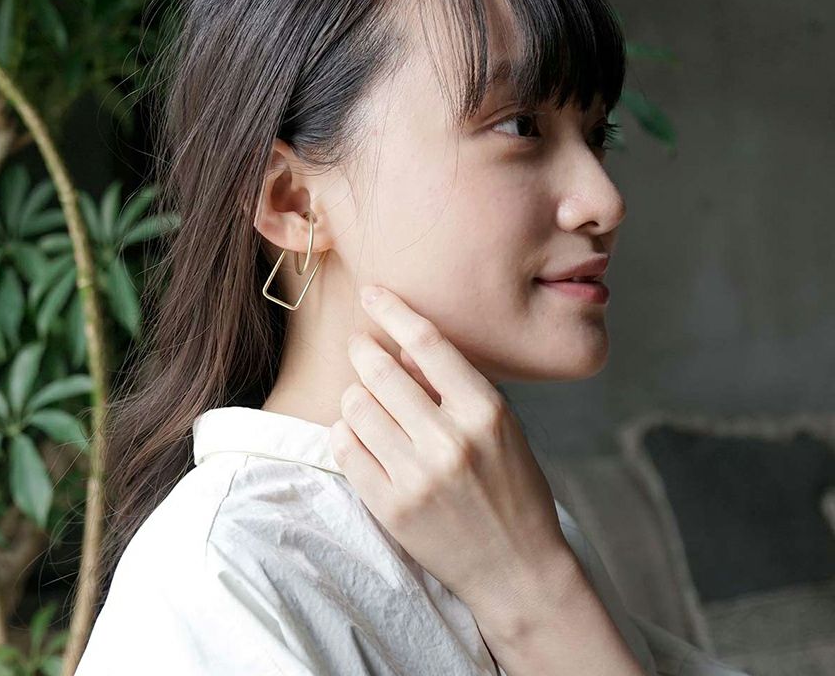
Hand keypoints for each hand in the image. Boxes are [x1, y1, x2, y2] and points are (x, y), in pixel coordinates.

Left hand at [330, 284, 578, 622]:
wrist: (517, 568)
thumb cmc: (512, 489)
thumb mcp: (502, 429)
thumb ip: (456, 387)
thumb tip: (405, 346)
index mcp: (486, 412)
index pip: (427, 342)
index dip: (393, 310)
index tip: (372, 294)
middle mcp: (451, 441)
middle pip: (381, 371)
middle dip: (362, 349)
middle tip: (359, 345)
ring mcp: (418, 477)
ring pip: (355, 407)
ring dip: (354, 395)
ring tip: (366, 400)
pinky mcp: (391, 507)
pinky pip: (345, 448)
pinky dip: (345, 432)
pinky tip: (360, 433)